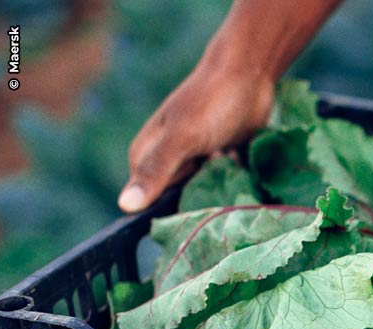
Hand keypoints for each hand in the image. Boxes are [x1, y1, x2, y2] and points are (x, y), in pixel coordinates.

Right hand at [118, 63, 274, 212]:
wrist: (248, 74)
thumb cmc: (210, 102)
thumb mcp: (182, 137)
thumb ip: (156, 170)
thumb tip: (124, 206)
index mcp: (145, 157)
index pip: (150, 204)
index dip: (173, 209)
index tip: (196, 194)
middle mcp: (167, 163)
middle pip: (181, 202)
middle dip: (203, 192)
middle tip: (215, 162)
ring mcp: (194, 163)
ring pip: (206, 194)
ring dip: (221, 182)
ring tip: (227, 152)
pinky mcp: (219, 162)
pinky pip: (225, 185)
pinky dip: (235, 176)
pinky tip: (238, 154)